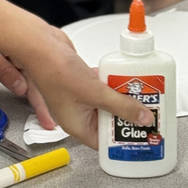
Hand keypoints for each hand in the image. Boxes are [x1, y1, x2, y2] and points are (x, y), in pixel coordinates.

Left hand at [0, 25, 56, 129]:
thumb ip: (4, 72)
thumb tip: (22, 89)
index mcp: (21, 47)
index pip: (36, 80)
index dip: (43, 102)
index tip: (48, 119)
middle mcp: (27, 43)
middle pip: (42, 75)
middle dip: (47, 99)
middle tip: (50, 121)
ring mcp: (22, 43)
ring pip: (40, 68)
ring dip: (47, 86)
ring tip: (52, 107)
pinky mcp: (15, 45)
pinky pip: (33, 61)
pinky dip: (40, 73)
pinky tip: (44, 80)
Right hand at [10, 26, 154, 148]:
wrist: (40, 45)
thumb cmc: (54, 71)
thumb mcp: (94, 92)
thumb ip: (121, 106)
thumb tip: (143, 118)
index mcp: (77, 126)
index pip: (106, 142)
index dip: (125, 139)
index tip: (144, 134)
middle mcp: (78, 114)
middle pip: (110, 121)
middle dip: (128, 115)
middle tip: (148, 111)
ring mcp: (80, 97)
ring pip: (108, 103)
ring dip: (122, 97)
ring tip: (141, 93)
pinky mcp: (81, 82)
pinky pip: (102, 88)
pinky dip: (113, 83)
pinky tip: (123, 76)